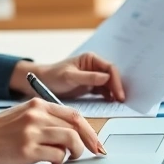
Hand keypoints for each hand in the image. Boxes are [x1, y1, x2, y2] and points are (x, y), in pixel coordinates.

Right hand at [0, 98, 103, 163]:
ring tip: (66, 159)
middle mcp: (36, 115)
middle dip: (89, 142)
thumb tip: (70, 132)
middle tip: (93, 153)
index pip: (73, 114)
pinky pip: (57, 156)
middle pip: (76, 126)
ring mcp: (32, 132)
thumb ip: (44, 119)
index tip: (94, 141)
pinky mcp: (28, 150)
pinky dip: (59, 162)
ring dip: (74, 153)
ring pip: (70, 140)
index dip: (88, 129)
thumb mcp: (22, 115)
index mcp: (37, 105)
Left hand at [11, 53, 125, 101]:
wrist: (42, 84)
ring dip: (114, 93)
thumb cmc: (53, 76)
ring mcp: (93, 77)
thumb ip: (88, 77)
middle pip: (112, 76)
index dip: (116, 81)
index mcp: (90, 59)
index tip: (119, 93)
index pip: (109, 68)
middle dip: (117, 87)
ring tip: (118, 104)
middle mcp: (94, 67)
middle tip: (122, 101)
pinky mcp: (91, 87)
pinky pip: (103, 91)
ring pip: (109, 85)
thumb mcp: (69, 76)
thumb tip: (106, 78)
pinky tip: (111, 103)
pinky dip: (108, 97)